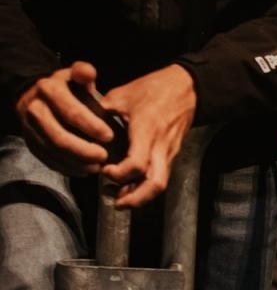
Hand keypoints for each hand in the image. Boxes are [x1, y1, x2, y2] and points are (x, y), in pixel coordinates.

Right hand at [16, 61, 115, 175]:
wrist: (33, 95)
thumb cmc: (64, 87)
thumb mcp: (73, 75)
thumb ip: (84, 72)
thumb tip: (88, 73)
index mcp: (50, 90)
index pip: (71, 112)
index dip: (91, 126)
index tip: (109, 136)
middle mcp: (36, 109)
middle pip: (59, 137)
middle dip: (83, 150)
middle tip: (104, 157)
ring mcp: (30, 128)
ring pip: (52, 151)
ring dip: (75, 162)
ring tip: (96, 166)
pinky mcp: (30, 142)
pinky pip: (46, 159)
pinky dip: (66, 167)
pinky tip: (83, 170)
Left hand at [99, 65, 196, 207]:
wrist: (186, 86)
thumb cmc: (154, 88)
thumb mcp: (121, 95)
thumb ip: (99, 113)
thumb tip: (77, 128)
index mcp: (148, 129)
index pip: (137, 164)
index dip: (119, 174)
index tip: (104, 170)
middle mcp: (161, 145)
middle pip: (156, 184)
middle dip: (136, 199)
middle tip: (116, 203)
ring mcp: (169, 151)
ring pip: (160, 184)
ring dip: (140, 196)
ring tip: (120, 199)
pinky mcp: (171, 154)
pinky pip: (160, 176)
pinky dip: (145, 186)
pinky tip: (129, 186)